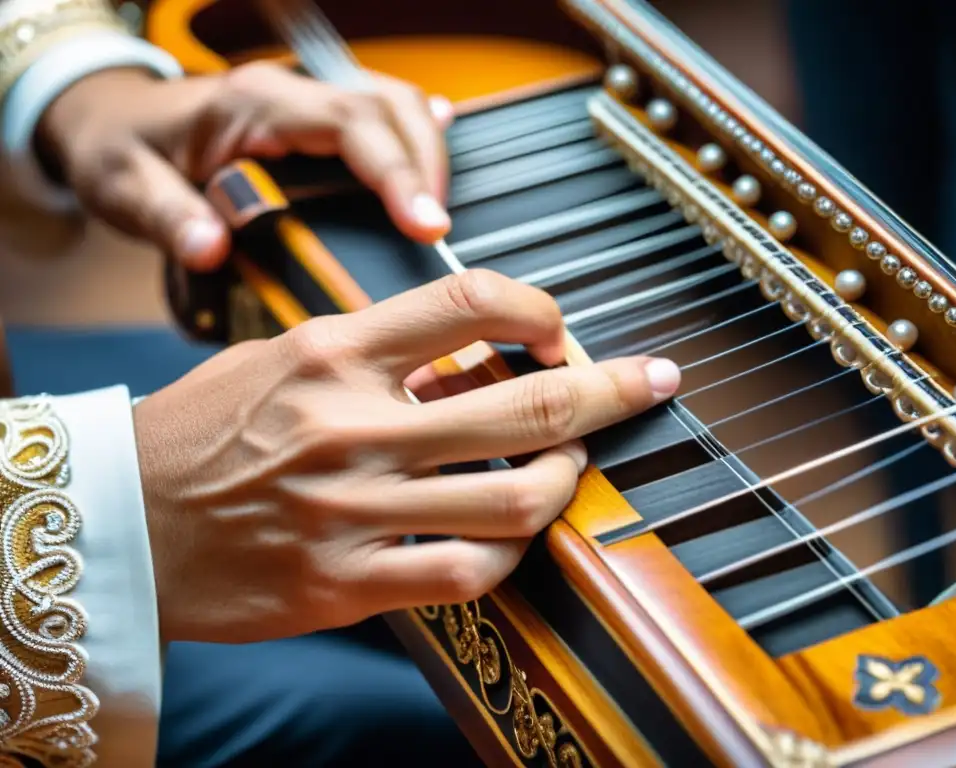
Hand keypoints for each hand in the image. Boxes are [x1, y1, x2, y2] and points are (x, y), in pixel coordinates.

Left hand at [36, 63, 453, 270]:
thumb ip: (165, 217)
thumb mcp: (125, 186)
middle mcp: (289, 93)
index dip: (396, 170)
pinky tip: (435, 162)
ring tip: (437, 213)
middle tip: (439, 231)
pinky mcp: (316, 120)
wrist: (114, 121)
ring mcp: (307, 102)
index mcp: (253, 105)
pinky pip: (380, 114)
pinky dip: (415, 137)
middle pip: (388, 106)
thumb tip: (210, 248)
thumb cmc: (124, 149)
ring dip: (427, 152)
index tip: (425, 222)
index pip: (349, 124)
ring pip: (394, 104)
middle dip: (427, 163)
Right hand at [133, 270, 680, 643]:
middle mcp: (349, 426)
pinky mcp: (344, 583)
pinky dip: (510, 556)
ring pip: (513, 500)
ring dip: (565, 480)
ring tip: (573, 467)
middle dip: (610, 390)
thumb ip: (376, 352)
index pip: (471, 302)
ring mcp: (351, 511)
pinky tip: (512, 539)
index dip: (543, 311)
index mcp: (332, 353)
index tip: (565, 331)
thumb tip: (476, 352)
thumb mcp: (281, 358)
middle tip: (652, 382)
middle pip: (522, 405)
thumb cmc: (204, 430)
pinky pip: (466, 575)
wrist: (123, 521)